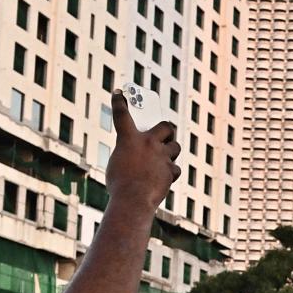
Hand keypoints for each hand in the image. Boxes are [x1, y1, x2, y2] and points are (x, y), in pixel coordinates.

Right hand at [105, 89, 180, 212]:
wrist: (133, 200)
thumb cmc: (120, 184)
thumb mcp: (118, 164)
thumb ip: (129, 154)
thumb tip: (141, 156)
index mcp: (128, 139)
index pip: (122, 115)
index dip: (119, 102)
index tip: (119, 93)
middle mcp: (148, 143)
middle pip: (165, 125)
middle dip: (166, 128)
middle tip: (165, 132)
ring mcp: (162, 155)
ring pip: (174, 146)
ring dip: (170, 151)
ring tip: (164, 157)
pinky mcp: (170, 170)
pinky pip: (174, 168)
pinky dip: (169, 173)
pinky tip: (163, 178)